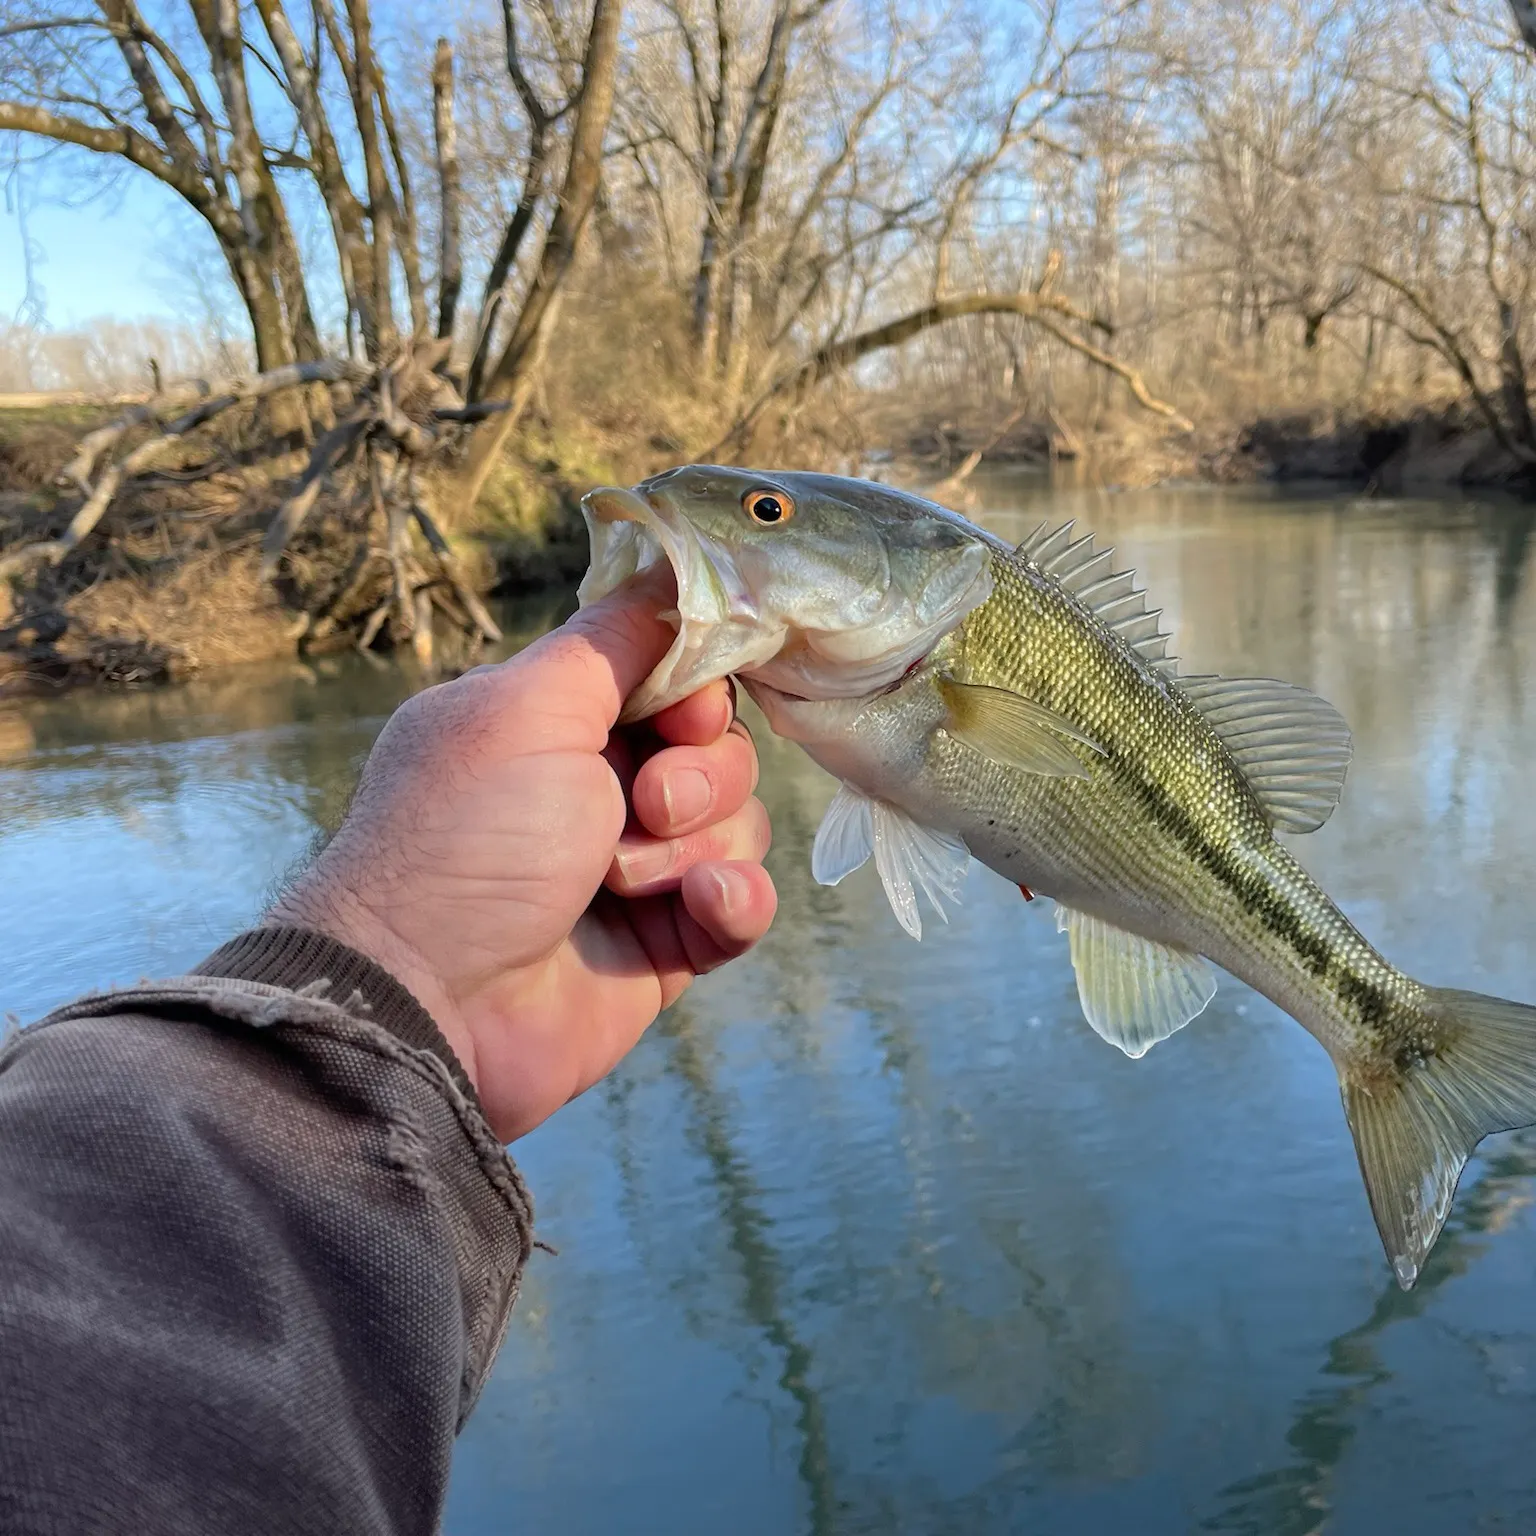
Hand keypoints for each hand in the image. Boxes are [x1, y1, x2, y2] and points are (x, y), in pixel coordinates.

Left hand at [271, 568, 775, 1139]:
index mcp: (557, 723)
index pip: (675, 680)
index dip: (696, 692)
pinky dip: (733, 902)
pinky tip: (699, 908)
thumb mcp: (528, 708)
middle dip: (697, 777)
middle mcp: (598, 789)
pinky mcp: (666, 944)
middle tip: (640, 805)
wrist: (431, 1005)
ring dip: (696, 846)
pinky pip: (741, 904)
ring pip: (738, 824)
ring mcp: (636, 870)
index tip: (680, 714)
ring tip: (625, 879)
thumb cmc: (465, 840)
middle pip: (720, 750)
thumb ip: (615, 638)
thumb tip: (676, 565)